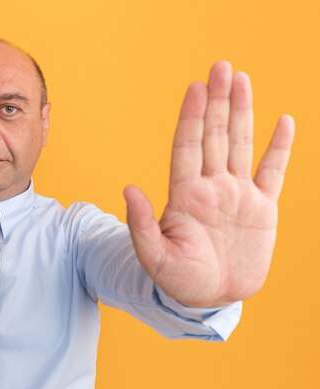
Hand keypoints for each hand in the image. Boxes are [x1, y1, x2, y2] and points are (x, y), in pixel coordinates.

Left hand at [124, 61, 294, 307]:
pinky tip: (282, 122)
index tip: (195, 89)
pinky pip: (273, 172)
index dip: (191, 118)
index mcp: (185, 196)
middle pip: (214, 136)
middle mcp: (211, 187)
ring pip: (240, 144)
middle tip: (220, 67)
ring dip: (242, 113)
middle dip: (217, 102)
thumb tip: (127, 189)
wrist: (208, 298)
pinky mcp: (262, 209)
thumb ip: (142, 224)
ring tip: (242, 80)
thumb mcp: (154, 256)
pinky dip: (279, 149)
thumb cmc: (177, 280)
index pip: (188, 147)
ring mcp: (237, 195)